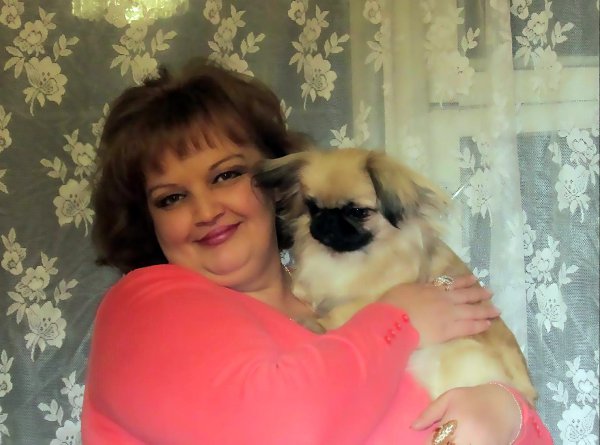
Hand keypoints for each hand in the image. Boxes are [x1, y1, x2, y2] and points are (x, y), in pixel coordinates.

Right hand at [379, 274, 498, 346]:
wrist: (392, 321)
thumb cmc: (392, 305)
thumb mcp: (405, 290)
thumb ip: (418, 289)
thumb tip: (422, 290)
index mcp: (431, 288)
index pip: (452, 283)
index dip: (464, 281)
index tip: (474, 278)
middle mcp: (444, 299)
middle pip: (466, 295)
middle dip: (479, 293)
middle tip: (490, 292)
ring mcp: (448, 314)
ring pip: (472, 311)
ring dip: (485, 310)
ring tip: (497, 310)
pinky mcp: (449, 330)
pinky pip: (468, 327)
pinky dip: (479, 325)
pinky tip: (488, 324)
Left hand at [412, 384, 521, 444]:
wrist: (505, 404)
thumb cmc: (472, 399)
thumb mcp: (449, 398)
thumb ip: (430, 412)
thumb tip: (413, 427)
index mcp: (454, 422)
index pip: (434, 442)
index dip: (431, 441)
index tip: (435, 436)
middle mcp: (467, 438)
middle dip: (443, 443)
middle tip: (446, 435)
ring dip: (452, 444)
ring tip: (455, 436)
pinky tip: (466, 439)